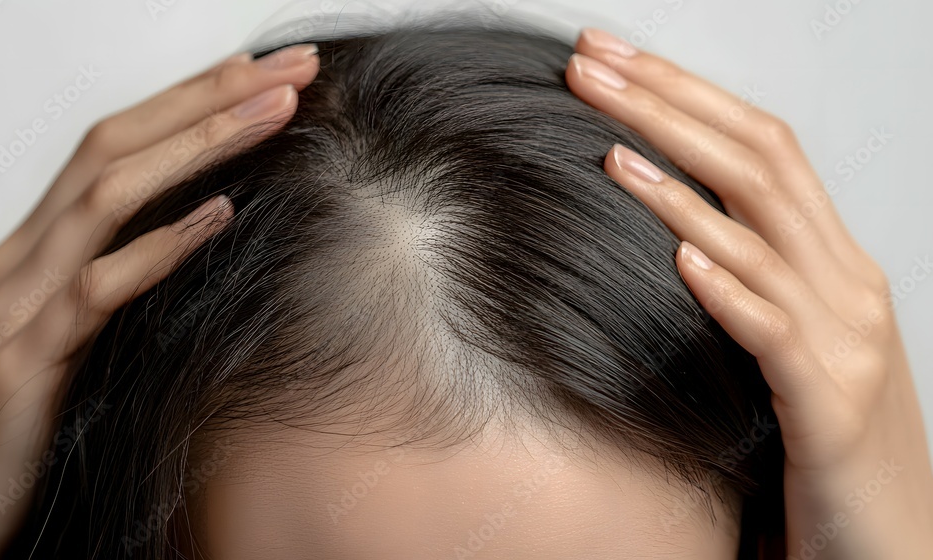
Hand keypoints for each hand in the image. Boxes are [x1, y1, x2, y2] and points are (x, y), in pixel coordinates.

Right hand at [0, 43, 319, 558]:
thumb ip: (119, 275)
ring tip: (272, 114)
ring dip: (198, 148)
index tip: (266, 76)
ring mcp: (18, 301)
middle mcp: (24, 255)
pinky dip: (160, 247)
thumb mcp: (70, 329)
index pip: (120, 143)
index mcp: (39, 244)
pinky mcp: (26, 360)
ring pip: (108, 196)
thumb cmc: (16, 413)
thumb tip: (200, 230)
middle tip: (288, 69)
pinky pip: (97, 289)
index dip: (194, 100)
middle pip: (118, 145)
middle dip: (206, 98)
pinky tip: (217, 217)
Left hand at [567, 28, 932, 558]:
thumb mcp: (789, 340)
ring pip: (763, 233)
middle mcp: (846, 283)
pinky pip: (775, 331)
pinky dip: (727, 286)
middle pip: (757, 162)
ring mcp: (845, 339)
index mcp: (833, 262)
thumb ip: (751, 283)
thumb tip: (679, 237)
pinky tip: (680, 258)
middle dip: (670, 105)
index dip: (686, 92)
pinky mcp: (826, 405)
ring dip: (680, 181)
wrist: (891, 539)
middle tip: (592, 67)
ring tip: (609, 142)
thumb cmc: (823, 438)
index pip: (761, 146)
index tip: (611, 60)